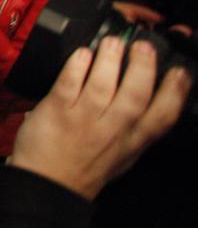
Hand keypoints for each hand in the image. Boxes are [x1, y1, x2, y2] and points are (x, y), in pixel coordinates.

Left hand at [7, 38, 190, 200]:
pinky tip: (83, 54)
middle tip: (143, 47)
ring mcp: (83, 120)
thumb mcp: (124, 155)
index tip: (178, 72)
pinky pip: (69, 83)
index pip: (162, 116)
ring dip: (109, 59)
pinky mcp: (57, 111)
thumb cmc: (86, 167)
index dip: (174, 92)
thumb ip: (140, 130)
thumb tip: (159, 101)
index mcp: (132, 141)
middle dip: (142, 67)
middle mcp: (112, 130)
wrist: (48, 183)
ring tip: (113, 43)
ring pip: (102, 85)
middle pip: (135, 95)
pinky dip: (77, 66)